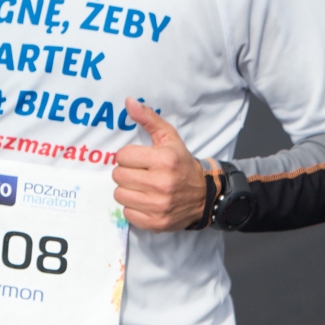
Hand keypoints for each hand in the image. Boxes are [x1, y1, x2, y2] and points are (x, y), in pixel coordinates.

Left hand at [111, 101, 207, 231]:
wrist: (205, 195)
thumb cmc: (182, 164)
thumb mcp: (169, 138)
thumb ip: (148, 119)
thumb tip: (128, 102)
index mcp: (164, 160)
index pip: (122, 156)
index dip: (128, 156)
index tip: (138, 159)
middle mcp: (161, 184)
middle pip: (118, 176)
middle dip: (126, 173)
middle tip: (139, 173)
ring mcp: (159, 205)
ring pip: (120, 195)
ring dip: (128, 190)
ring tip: (141, 186)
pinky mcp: (156, 223)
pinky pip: (127, 213)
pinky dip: (133, 207)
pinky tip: (145, 200)